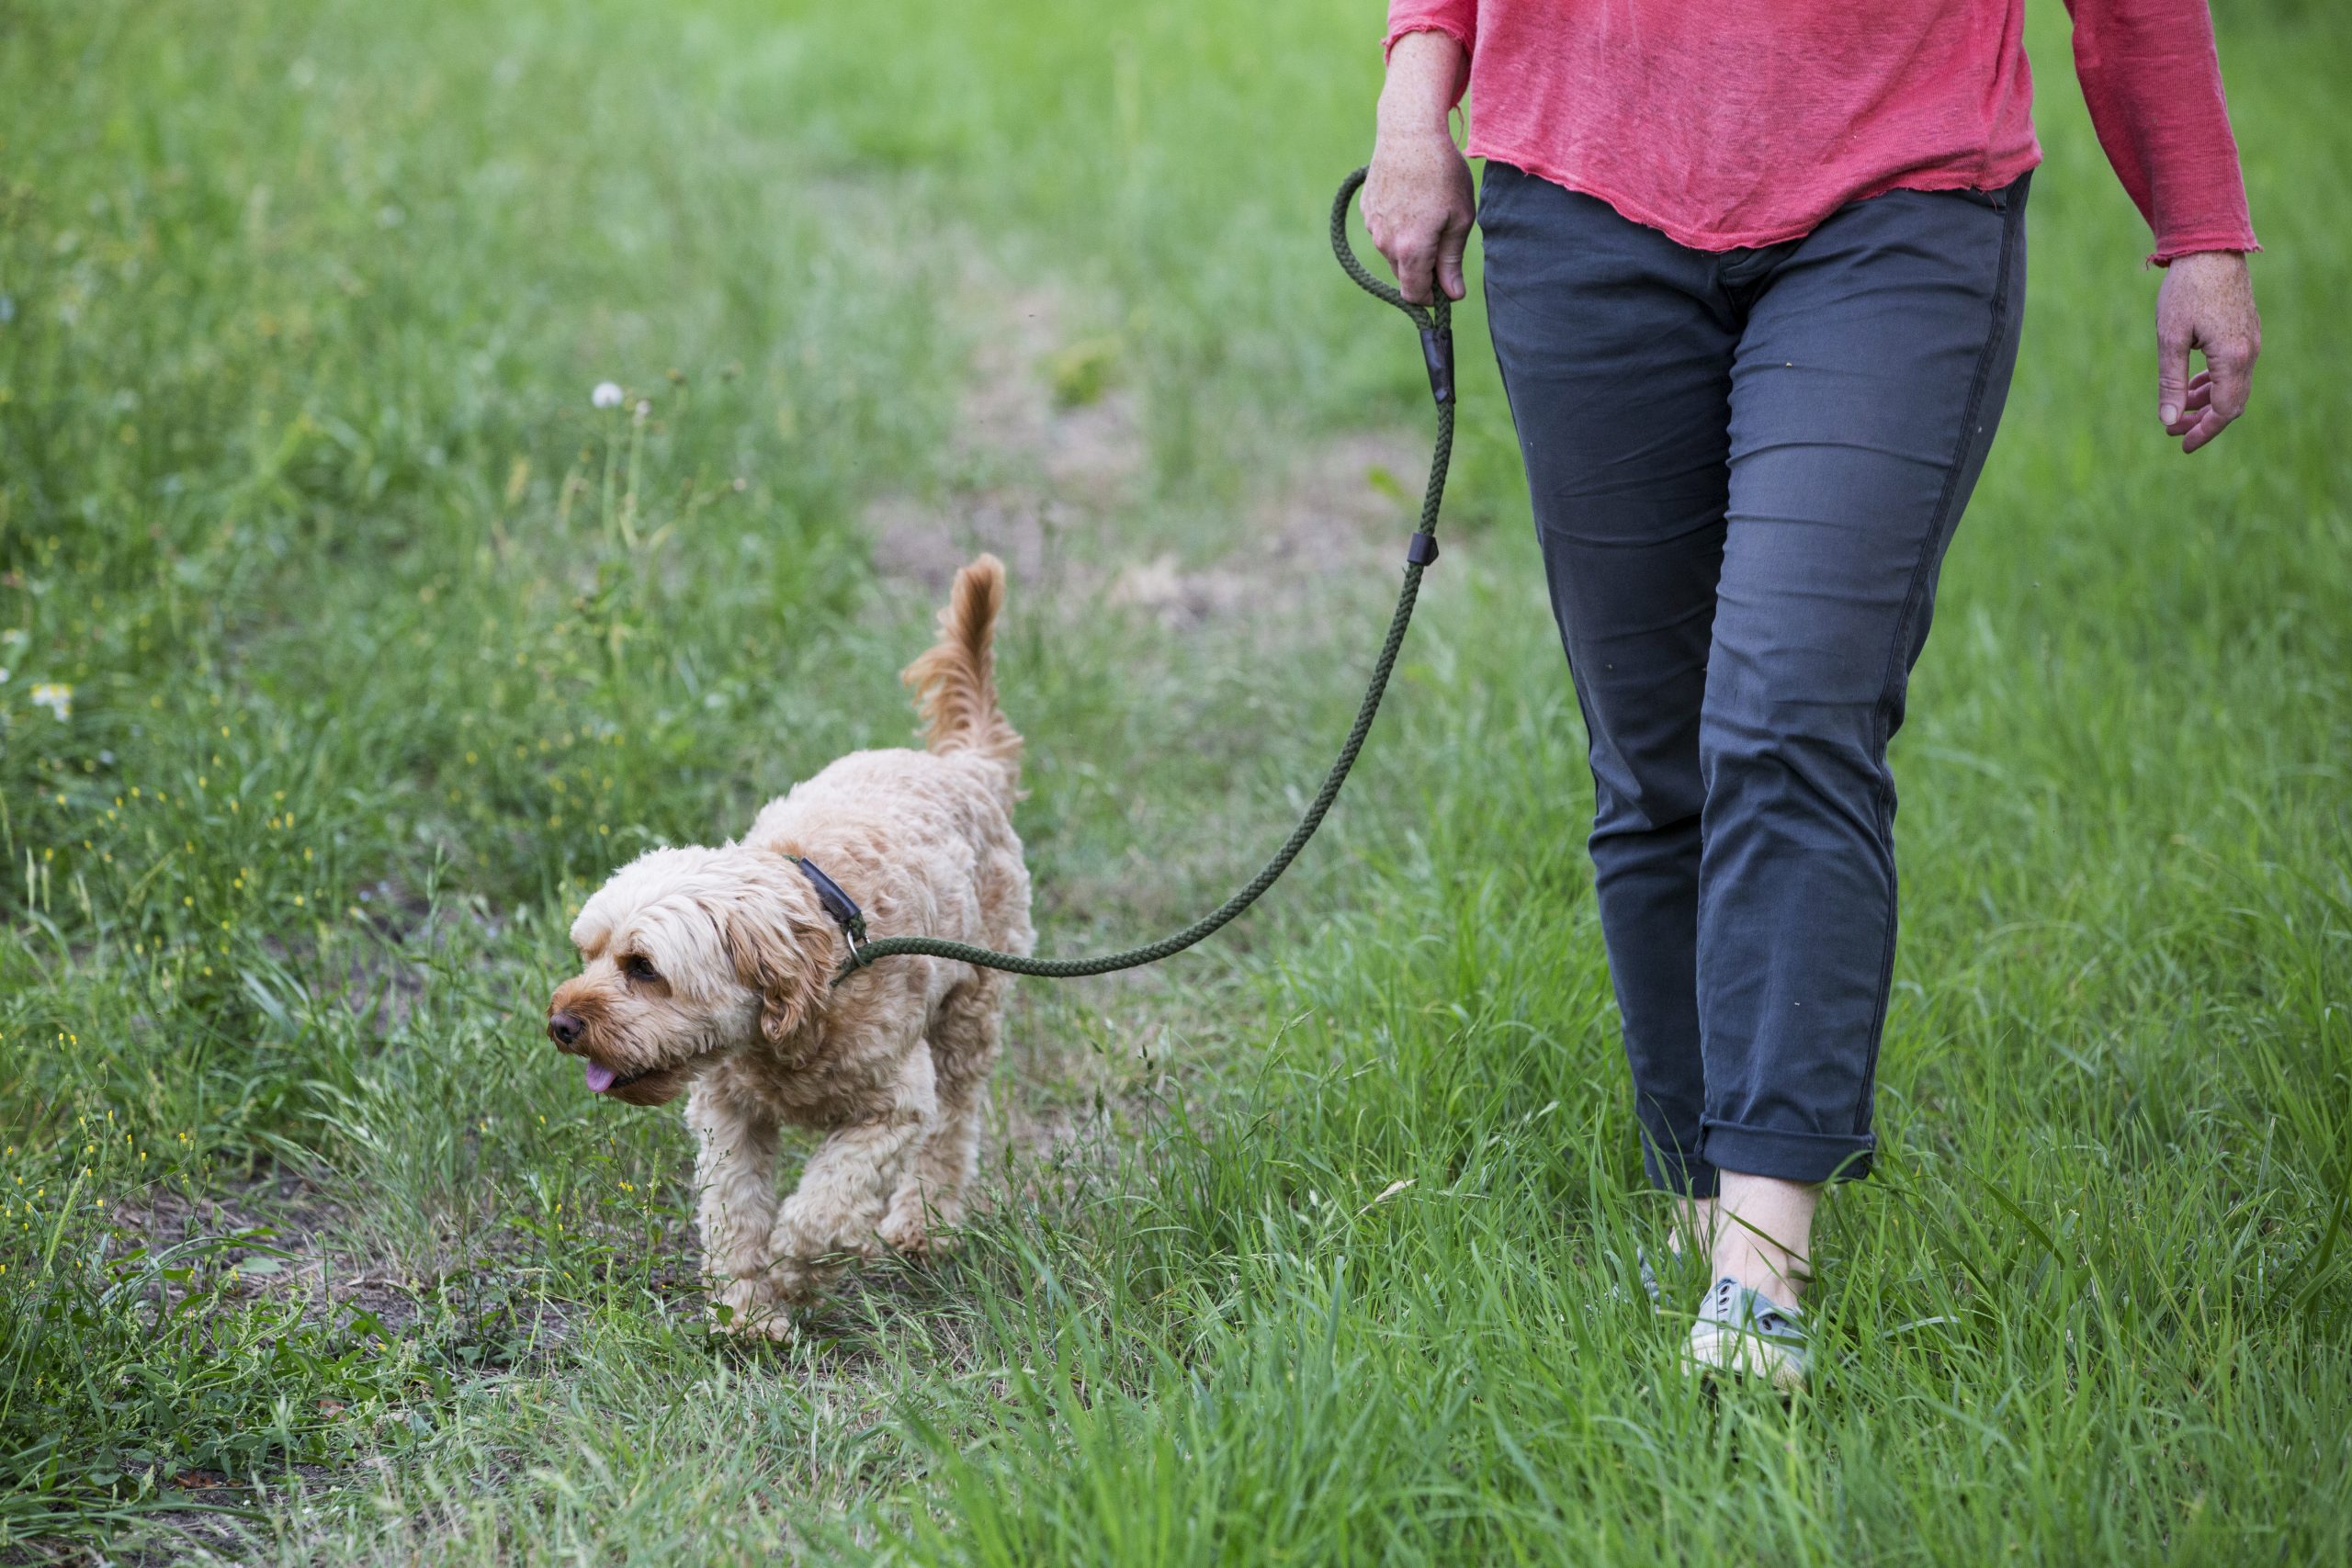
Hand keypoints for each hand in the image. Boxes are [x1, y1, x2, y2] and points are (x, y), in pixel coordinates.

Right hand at [1366, 31, 1474, 305]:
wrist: (1410, 133)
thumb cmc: (1443, 174)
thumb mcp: (1460, 218)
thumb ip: (1452, 261)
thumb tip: (1453, 295)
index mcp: (1411, 250)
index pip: (1415, 294)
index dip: (1431, 298)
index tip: (1446, 287)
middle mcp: (1385, 244)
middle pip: (1404, 275)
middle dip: (1422, 269)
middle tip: (1444, 239)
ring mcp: (1372, 226)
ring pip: (1392, 252)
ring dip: (1409, 245)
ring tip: (1428, 211)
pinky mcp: (1366, 210)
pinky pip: (1383, 230)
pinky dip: (1397, 225)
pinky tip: (1411, 199)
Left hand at [2156, 251, 2259, 453]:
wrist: (2211, 248)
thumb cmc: (2186, 291)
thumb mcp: (2170, 340)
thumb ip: (2170, 383)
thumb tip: (2169, 419)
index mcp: (2232, 358)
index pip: (2223, 411)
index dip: (2202, 432)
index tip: (2180, 444)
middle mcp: (2249, 352)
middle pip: (2231, 404)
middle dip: (2202, 421)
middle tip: (2171, 430)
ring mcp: (2250, 341)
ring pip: (2233, 387)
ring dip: (2206, 402)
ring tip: (2177, 411)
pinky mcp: (2245, 332)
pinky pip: (2233, 369)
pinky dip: (2213, 383)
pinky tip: (2192, 386)